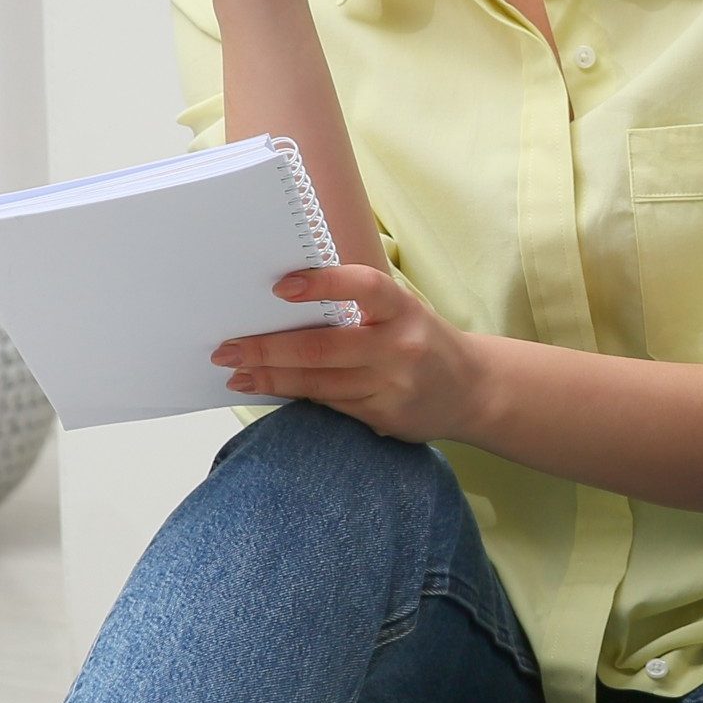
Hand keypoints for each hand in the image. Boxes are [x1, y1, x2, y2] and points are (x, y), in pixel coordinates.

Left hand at [216, 265, 487, 443]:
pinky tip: (271, 390)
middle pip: (324, 348)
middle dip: (268, 349)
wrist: (475, 390)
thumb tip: (284, 304)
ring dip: (272, 379)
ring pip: (320, 383)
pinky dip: (297, 396)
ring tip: (237, 373)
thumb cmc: (423, 340)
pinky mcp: (386, 418)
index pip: (364, 288)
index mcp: (404, 310)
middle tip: (227, 348)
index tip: (280, 287)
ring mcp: (393, 387)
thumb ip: (357, 307)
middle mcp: (401, 347)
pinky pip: (331, 406)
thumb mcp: (403, 312)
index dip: (324, 284)